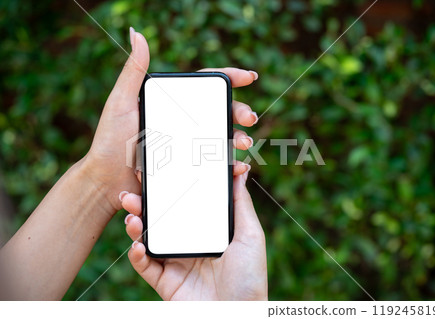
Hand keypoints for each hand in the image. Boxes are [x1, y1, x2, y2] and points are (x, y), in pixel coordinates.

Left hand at [81, 28, 258, 214]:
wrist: (107, 181)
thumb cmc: (110, 141)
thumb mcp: (121, 102)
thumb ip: (133, 71)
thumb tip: (137, 34)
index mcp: (171, 103)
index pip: (204, 84)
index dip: (229, 78)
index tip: (249, 78)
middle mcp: (182, 121)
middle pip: (219, 110)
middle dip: (240, 111)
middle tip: (249, 118)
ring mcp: (187, 144)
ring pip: (222, 136)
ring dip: (239, 137)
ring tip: (245, 143)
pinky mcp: (189, 165)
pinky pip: (215, 161)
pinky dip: (231, 163)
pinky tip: (238, 166)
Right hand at [121, 170, 267, 299]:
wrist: (238, 315)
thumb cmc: (250, 277)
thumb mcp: (250, 235)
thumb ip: (240, 204)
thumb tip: (241, 172)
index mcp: (206, 230)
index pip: (183, 205)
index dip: (168, 190)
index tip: (156, 174)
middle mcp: (188, 243)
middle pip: (161, 219)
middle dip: (144, 205)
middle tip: (131, 193)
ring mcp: (176, 262)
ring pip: (148, 239)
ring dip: (136, 226)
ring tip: (132, 216)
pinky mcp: (165, 281)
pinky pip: (145, 266)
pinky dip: (136, 255)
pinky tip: (138, 246)